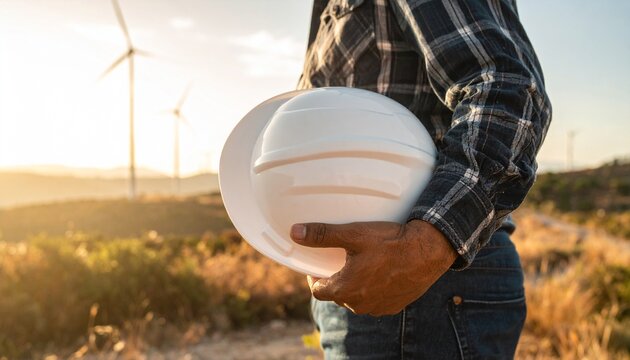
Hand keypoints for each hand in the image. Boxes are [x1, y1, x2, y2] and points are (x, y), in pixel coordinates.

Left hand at [290, 220, 457, 315]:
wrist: (428, 251)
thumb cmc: (390, 242)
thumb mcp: (353, 234)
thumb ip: (322, 235)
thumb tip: (296, 233)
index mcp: (345, 290)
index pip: (318, 291)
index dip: (314, 278)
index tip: (317, 266)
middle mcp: (360, 304)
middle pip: (338, 295)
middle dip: (336, 279)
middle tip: (340, 261)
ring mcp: (378, 307)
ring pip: (357, 300)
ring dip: (355, 286)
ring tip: (361, 266)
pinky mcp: (394, 305)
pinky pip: (376, 301)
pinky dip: (373, 290)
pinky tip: (380, 273)